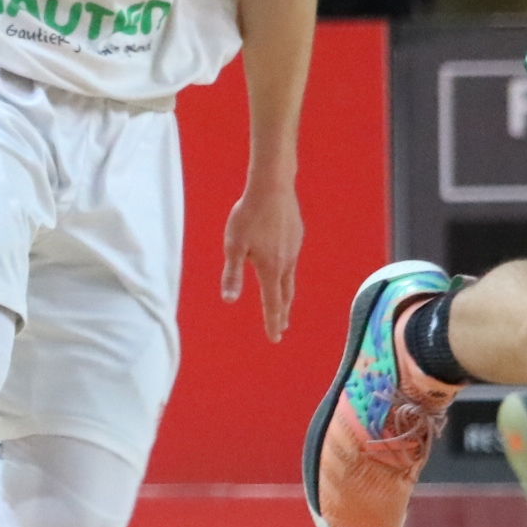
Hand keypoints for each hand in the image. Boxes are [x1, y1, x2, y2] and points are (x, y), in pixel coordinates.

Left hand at [219, 183, 303, 341]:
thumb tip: (229, 300)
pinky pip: (292, 260)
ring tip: (283, 304)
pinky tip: (282, 268)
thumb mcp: (233, 245)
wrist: (273, 188)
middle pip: (285, 294)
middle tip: (281, 327)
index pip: (272, 303)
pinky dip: (287, 273)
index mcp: (270, 268)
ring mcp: (294, 249)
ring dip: (286, 295)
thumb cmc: (248, 216)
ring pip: (290, 278)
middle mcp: (286, 263)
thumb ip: (232, 274)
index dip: (272, 321)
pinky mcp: (297, 236)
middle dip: (281, 313)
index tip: (275, 338)